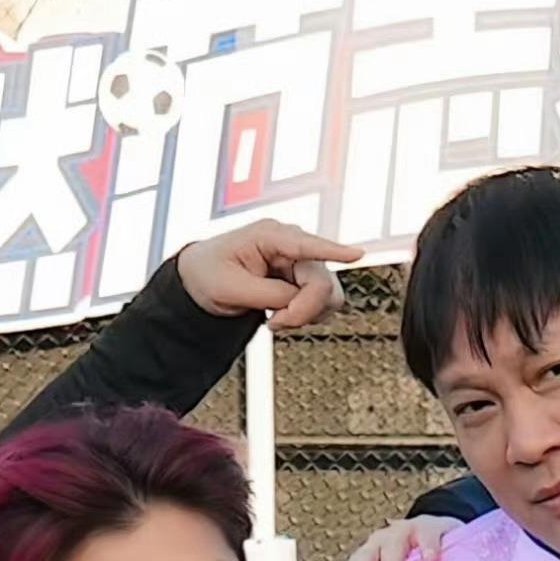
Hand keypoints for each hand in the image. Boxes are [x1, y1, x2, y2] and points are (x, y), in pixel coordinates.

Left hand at [177, 219, 362, 327]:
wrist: (201, 283)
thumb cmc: (210, 274)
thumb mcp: (233, 288)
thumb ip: (270, 294)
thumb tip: (297, 300)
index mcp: (270, 236)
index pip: (307, 245)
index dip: (334, 251)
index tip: (358, 254)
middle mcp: (291, 246)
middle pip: (320, 283)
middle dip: (302, 311)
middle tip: (274, 324)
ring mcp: (300, 263)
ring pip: (328, 294)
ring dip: (305, 314)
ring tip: (274, 318)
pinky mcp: (303, 280)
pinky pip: (322, 303)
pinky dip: (305, 316)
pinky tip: (283, 315)